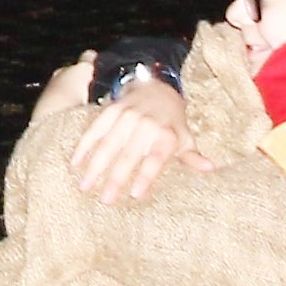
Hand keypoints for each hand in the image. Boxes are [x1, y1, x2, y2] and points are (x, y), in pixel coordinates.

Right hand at [64, 63, 197, 205]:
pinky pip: (95, 129)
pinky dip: (84, 145)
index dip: (145, 176)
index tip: (135, 194)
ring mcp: (126, 116)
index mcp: (166, 134)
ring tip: (84, 186)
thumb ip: (192, 156)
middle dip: (115, 179)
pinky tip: (75, 162)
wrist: (156, 85)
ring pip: (108, 144)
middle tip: (105, 200)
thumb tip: (210, 169)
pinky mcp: (111, 111)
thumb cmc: (172, 121)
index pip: (155, 158)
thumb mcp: (185, 137)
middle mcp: (146, 124)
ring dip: (95, 166)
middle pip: (128, 155)